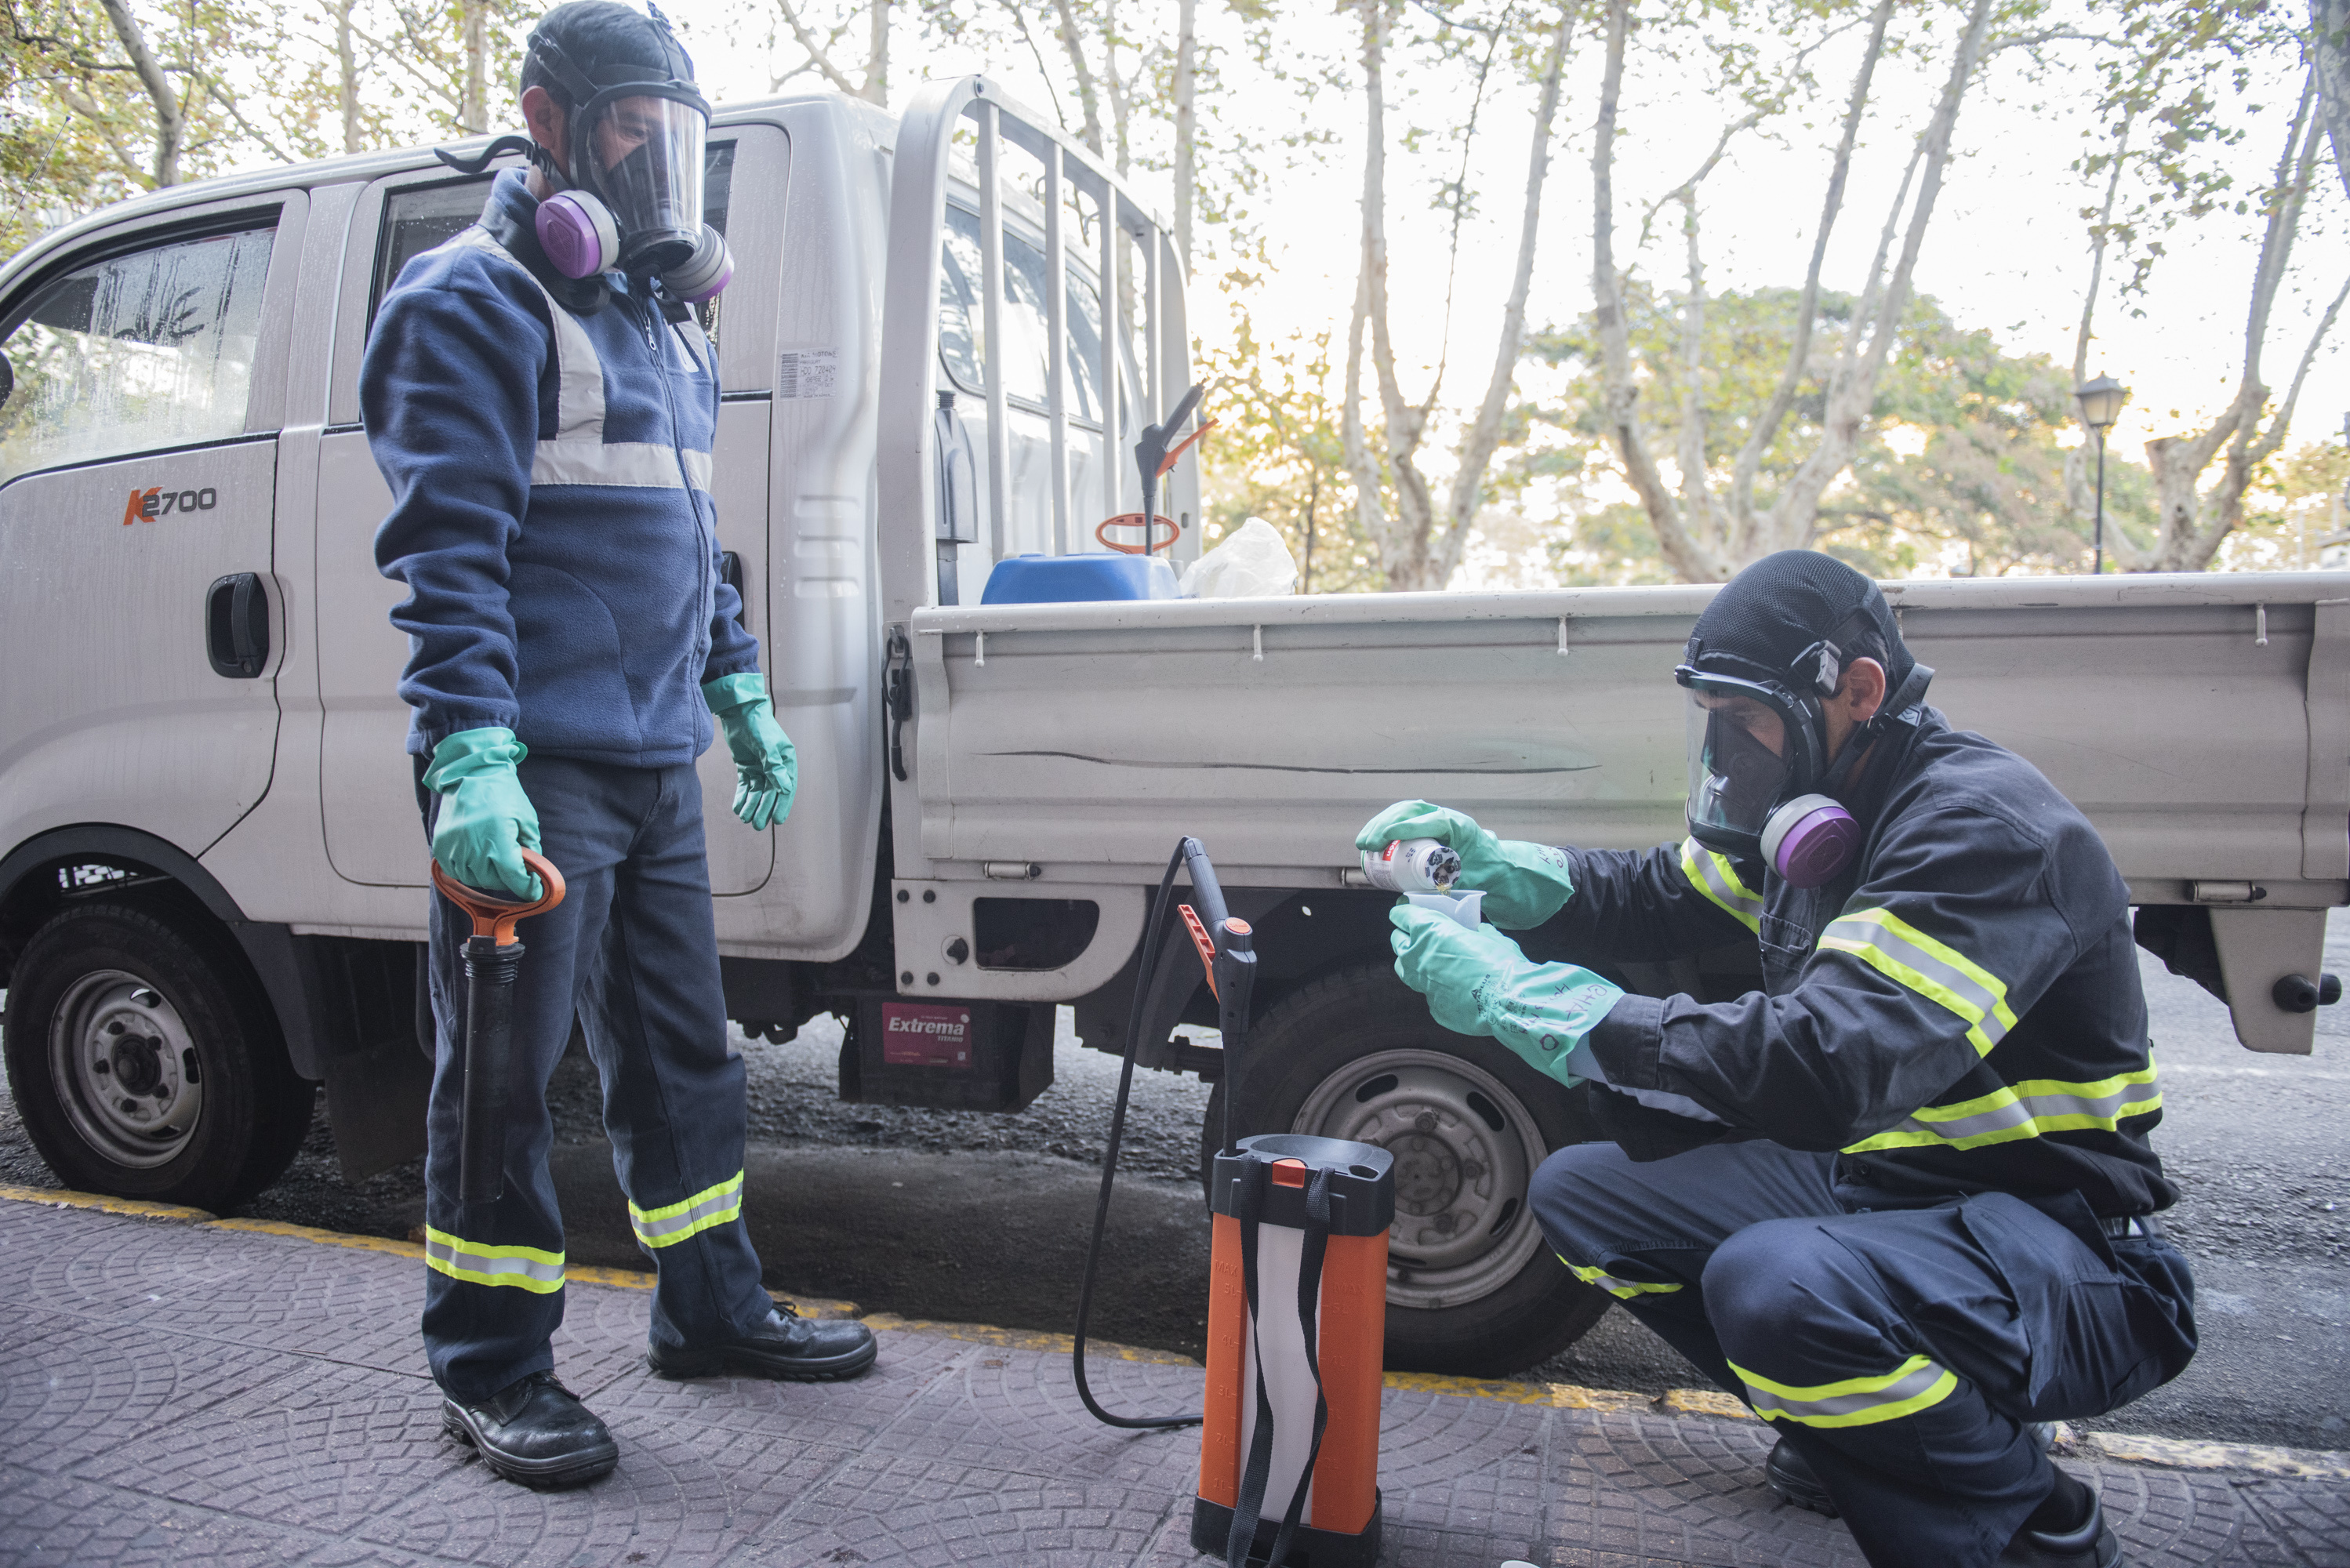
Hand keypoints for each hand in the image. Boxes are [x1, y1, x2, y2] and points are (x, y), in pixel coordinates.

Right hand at [425, 727, 543, 899]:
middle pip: (493, 882)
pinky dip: (467, 871)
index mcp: (497, 838)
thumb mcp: (526, 818)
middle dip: (508, 880)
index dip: (527, 888)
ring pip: (473, 879)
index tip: (534, 890)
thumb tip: (533, 870)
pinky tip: (477, 859)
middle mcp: (472, 845)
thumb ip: (532, 846)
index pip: (513, 877)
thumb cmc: (502, 792)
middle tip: (515, 870)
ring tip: (495, 862)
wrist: (471, 772)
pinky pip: (454, 871)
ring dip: (487, 877)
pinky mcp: (440, 844)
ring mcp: (453, 846)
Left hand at [704, 674, 795, 829]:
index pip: (786, 788)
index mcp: (787, 761)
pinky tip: (737, 807)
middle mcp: (775, 766)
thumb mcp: (767, 745)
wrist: (739, 712)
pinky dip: (742, 796)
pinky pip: (745, 785)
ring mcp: (760, 767)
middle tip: (757, 825)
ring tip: (744, 818)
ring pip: (757, 791)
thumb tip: (785, 789)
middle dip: (764, 809)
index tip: (776, 820)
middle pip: (770, 792)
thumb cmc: (758, 725)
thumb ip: (774, 767)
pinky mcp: (746, 766)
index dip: (782, 805)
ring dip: (751, 805)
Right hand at [1356, 800, 1577, 929]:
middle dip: (1383, 825)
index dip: (1397, 829)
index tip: (1378, 842)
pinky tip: (1377, 839)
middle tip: (1366, 843)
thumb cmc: (1487, 875)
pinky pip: (1408, 817)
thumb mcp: (1467, 882)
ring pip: (1406, 811)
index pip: (1424, 820)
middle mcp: (1447, 818)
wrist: (1502, 869)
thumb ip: (1439, 890)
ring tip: (1366, 842)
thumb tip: (1407, 899)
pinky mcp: (1433, 824)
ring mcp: (1439, 819)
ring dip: (1383, 823)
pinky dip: (1390, 825)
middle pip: (1410, 810)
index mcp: (1459, 826)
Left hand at [1389, 904, 1622, 1086]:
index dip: (1405, 912)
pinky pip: (1428, 993)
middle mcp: (1417, 956)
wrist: (1508, 1001)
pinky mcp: (1433, 1006)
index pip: (1402, 915)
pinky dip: (1437, 988)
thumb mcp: (1490, 936)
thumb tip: (1475, 931)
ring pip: (1405, 969)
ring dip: (1415, 963)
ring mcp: (1422, 984)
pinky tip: (1454, 989)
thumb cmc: (1501, 962)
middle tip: (1421, 937)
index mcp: (1429, 930)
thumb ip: (1475, 932)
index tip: (1408, 911)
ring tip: (1432, 962)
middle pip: (1397, 942)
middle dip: (1407, 937)